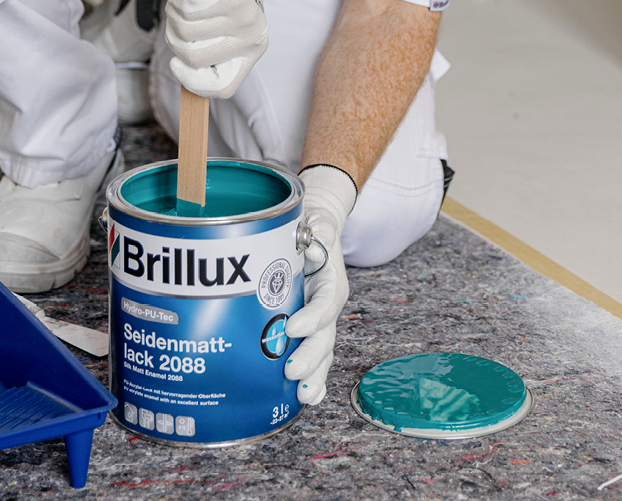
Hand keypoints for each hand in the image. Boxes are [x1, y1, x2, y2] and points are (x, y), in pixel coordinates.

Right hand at [163, 0, 266, 97]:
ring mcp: (244, 17)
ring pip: (183, 28)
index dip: (193, 82)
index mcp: (253, 50)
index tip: (176, 65)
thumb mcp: (224, 26)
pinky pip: (184, 5)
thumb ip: (211, 50)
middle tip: (183, 13)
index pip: (224, 87)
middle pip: (192, 57)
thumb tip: (187, 76)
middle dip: (174, 33)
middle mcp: (253, 37)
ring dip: (174, 7)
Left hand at [285, 166, 356, 404]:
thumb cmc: (312, 228)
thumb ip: (319, 230)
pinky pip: (315, 357)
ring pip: (322, 353)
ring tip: (303, 396)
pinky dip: (314, 380)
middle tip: (291, 372)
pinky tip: (305, 398)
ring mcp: (320, 321)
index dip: (312, 318)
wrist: (317, 230)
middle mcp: (328, 305)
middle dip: (311, 357)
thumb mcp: (316, 221)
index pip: (325, 303)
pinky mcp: (309, 330)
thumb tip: (314, 236)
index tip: (291, 329)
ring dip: (314, 376)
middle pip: (325, 335)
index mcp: (330, 281)